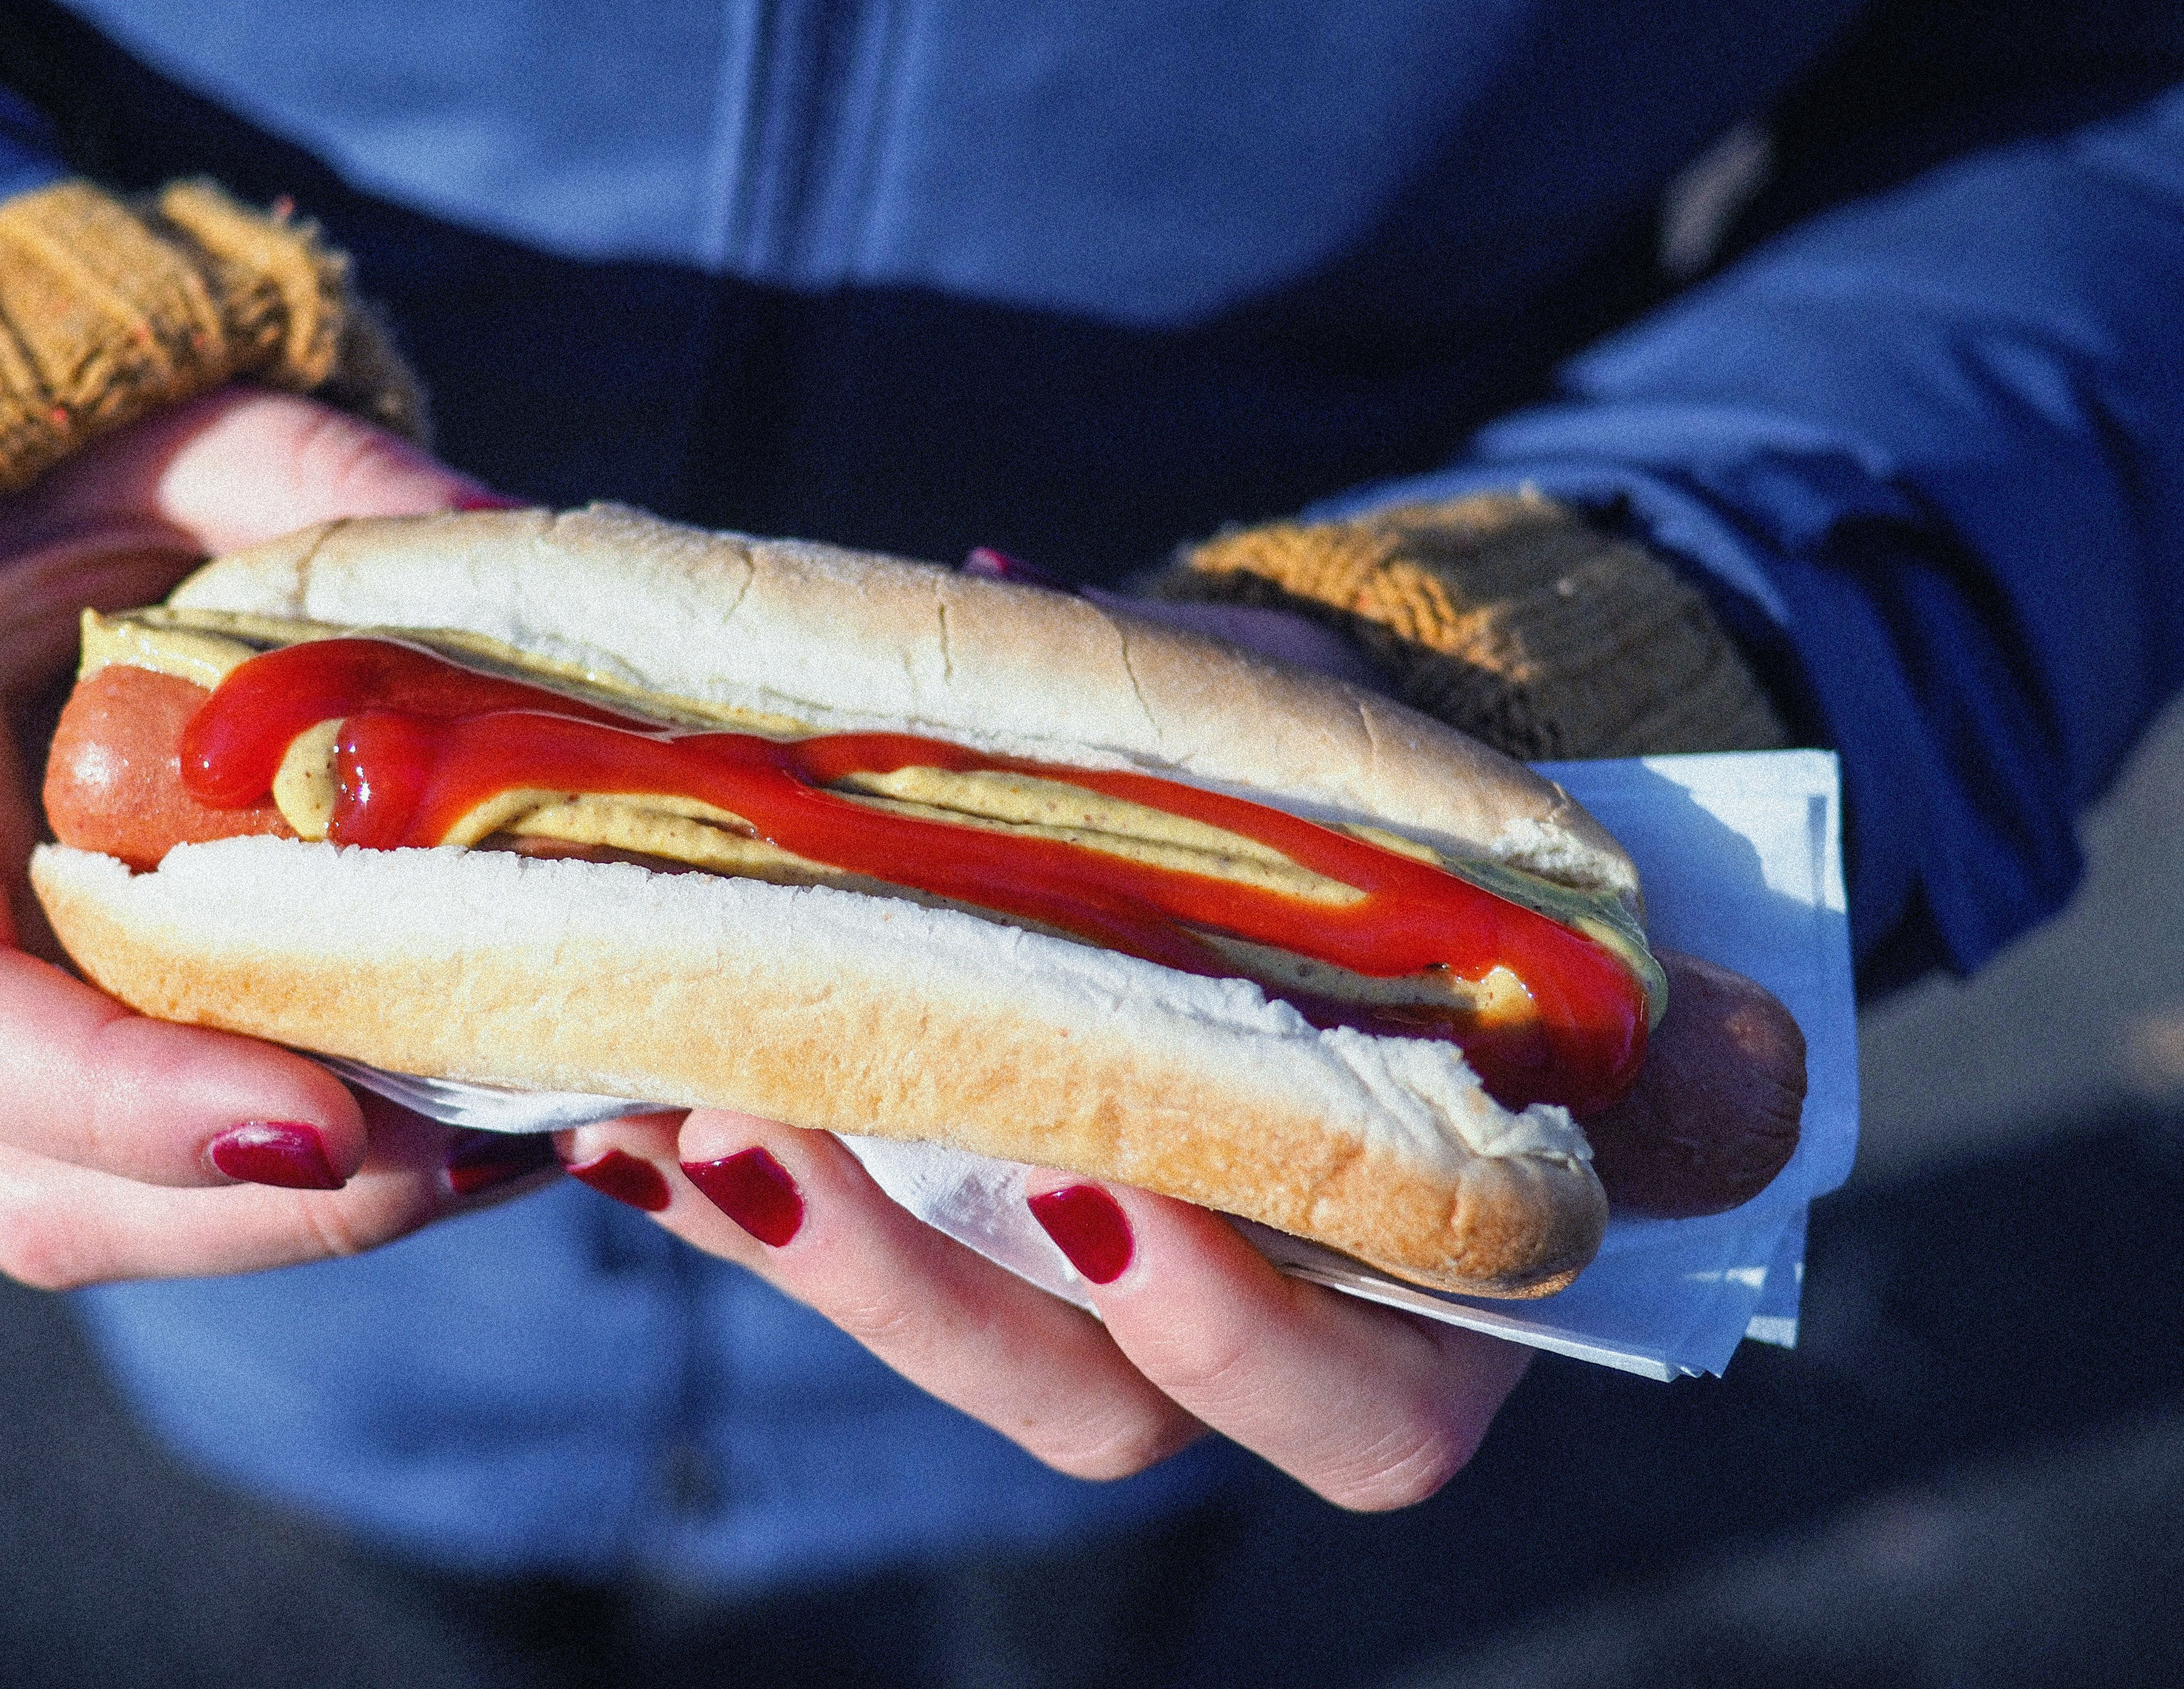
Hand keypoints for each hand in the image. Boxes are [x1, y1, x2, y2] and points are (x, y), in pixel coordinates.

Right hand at [0, 386, 547, 1286]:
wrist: (12, 542)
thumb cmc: (82, 479)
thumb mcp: (189, 439)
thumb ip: (323, 486)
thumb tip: (510, 550)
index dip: (117, 1097)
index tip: (321, 1125)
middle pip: (27, 1169)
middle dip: (258, 1202)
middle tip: (486, 1153)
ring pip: (105, 1216)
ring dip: (313, 1220)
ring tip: (516, 1151)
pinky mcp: (69, 1067)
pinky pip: (173, 1185)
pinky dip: (328, 1187)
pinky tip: (487, 1129)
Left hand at [557, 945, 1803, 1510]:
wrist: (1314, 771)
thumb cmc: (1422, 828)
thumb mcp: (1495, 859)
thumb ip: (1596, 988)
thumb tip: (1749, 1070)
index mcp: (1405, 1283)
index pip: (1352, 1402)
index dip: (1244, 1332)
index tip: (1122, 1188)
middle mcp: (1224, 1316)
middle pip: (1085, 1403)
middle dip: (931, 1288)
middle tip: (790, 1128)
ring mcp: (1064, 1268)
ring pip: (932, 1325)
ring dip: (796, 1228)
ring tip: (673, 1088)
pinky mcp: (939, 1200)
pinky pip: (828, 1225)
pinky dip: (730, 1163)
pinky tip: (631, 1074)